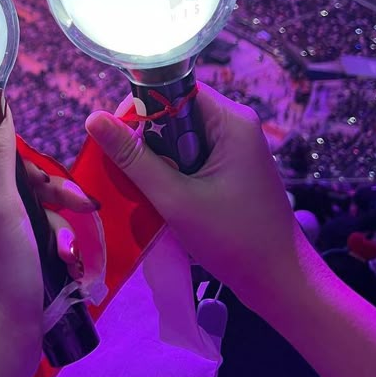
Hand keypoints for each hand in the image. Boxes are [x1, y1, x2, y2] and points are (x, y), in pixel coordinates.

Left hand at [0, 88, 97, 376]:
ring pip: (26, 210)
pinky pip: (30, 237)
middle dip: (48, 195)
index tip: (49, 181)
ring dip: (54, 221)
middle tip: (80, 204)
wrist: (3, 347)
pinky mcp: (4, 264)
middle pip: (11, 184)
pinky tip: (68, 259)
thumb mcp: (2, 207)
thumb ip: (1, 155)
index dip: (21, 165)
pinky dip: (51, 243)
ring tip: (72, 244)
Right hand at [85, 82, 303, 313]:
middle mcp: (235, 126)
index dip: (141, 108)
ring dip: (158, 163)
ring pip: (179, 139)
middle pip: (175, 115)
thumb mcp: (176, 199)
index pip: (174, 90)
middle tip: (128, 173)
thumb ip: (133, 158)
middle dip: (147, 141)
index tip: (116, 139)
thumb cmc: (234, 240)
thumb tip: (93, 118)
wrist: (282, 286)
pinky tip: (163, 201)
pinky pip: (191, 159)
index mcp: (230, 120)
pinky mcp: (231, 170)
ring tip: (144, 191)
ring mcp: (235, 149)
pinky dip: (172, 176)